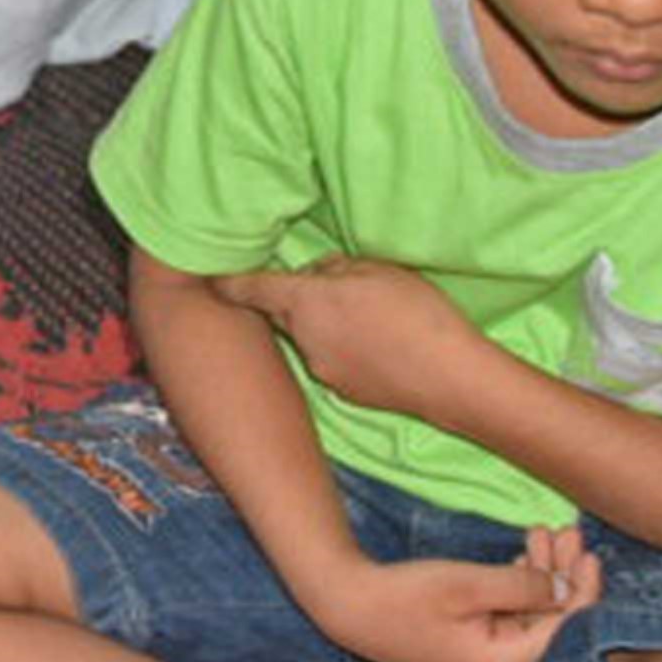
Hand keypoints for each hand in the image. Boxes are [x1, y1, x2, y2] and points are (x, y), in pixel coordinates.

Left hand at [213, 254, 499, 433]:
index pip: (252, 288)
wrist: (453, 380)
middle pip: (281, 313)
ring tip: (368, 320)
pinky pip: (332, 361)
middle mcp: (303, 339)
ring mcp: (322, 370)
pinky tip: (379, 348)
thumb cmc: (417, 314)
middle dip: (291, 301)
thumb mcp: (378, 271)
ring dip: (323, 326)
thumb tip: (318, 274)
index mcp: (304, 302)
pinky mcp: (345, 393)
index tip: (209, 277)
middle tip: (326, 289)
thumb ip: (337, 268)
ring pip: (308, 338)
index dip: (229, 281)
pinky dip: (344, 351)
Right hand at [309, 531, 599, 661]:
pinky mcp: (469, 644)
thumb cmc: (405, 595)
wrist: (345, 604)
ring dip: (541, 574)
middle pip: (551, 620)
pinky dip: (518, 585)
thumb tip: (567, 589)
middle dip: (563, 574)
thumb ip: (524, 587)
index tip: (588, 552)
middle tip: (567, 532)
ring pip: (530, 613)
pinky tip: (522, 558)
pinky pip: (508, 615)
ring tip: (544, 534)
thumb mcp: (468, 584)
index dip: (583, 589)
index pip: (565, 627)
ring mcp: (485, 657)